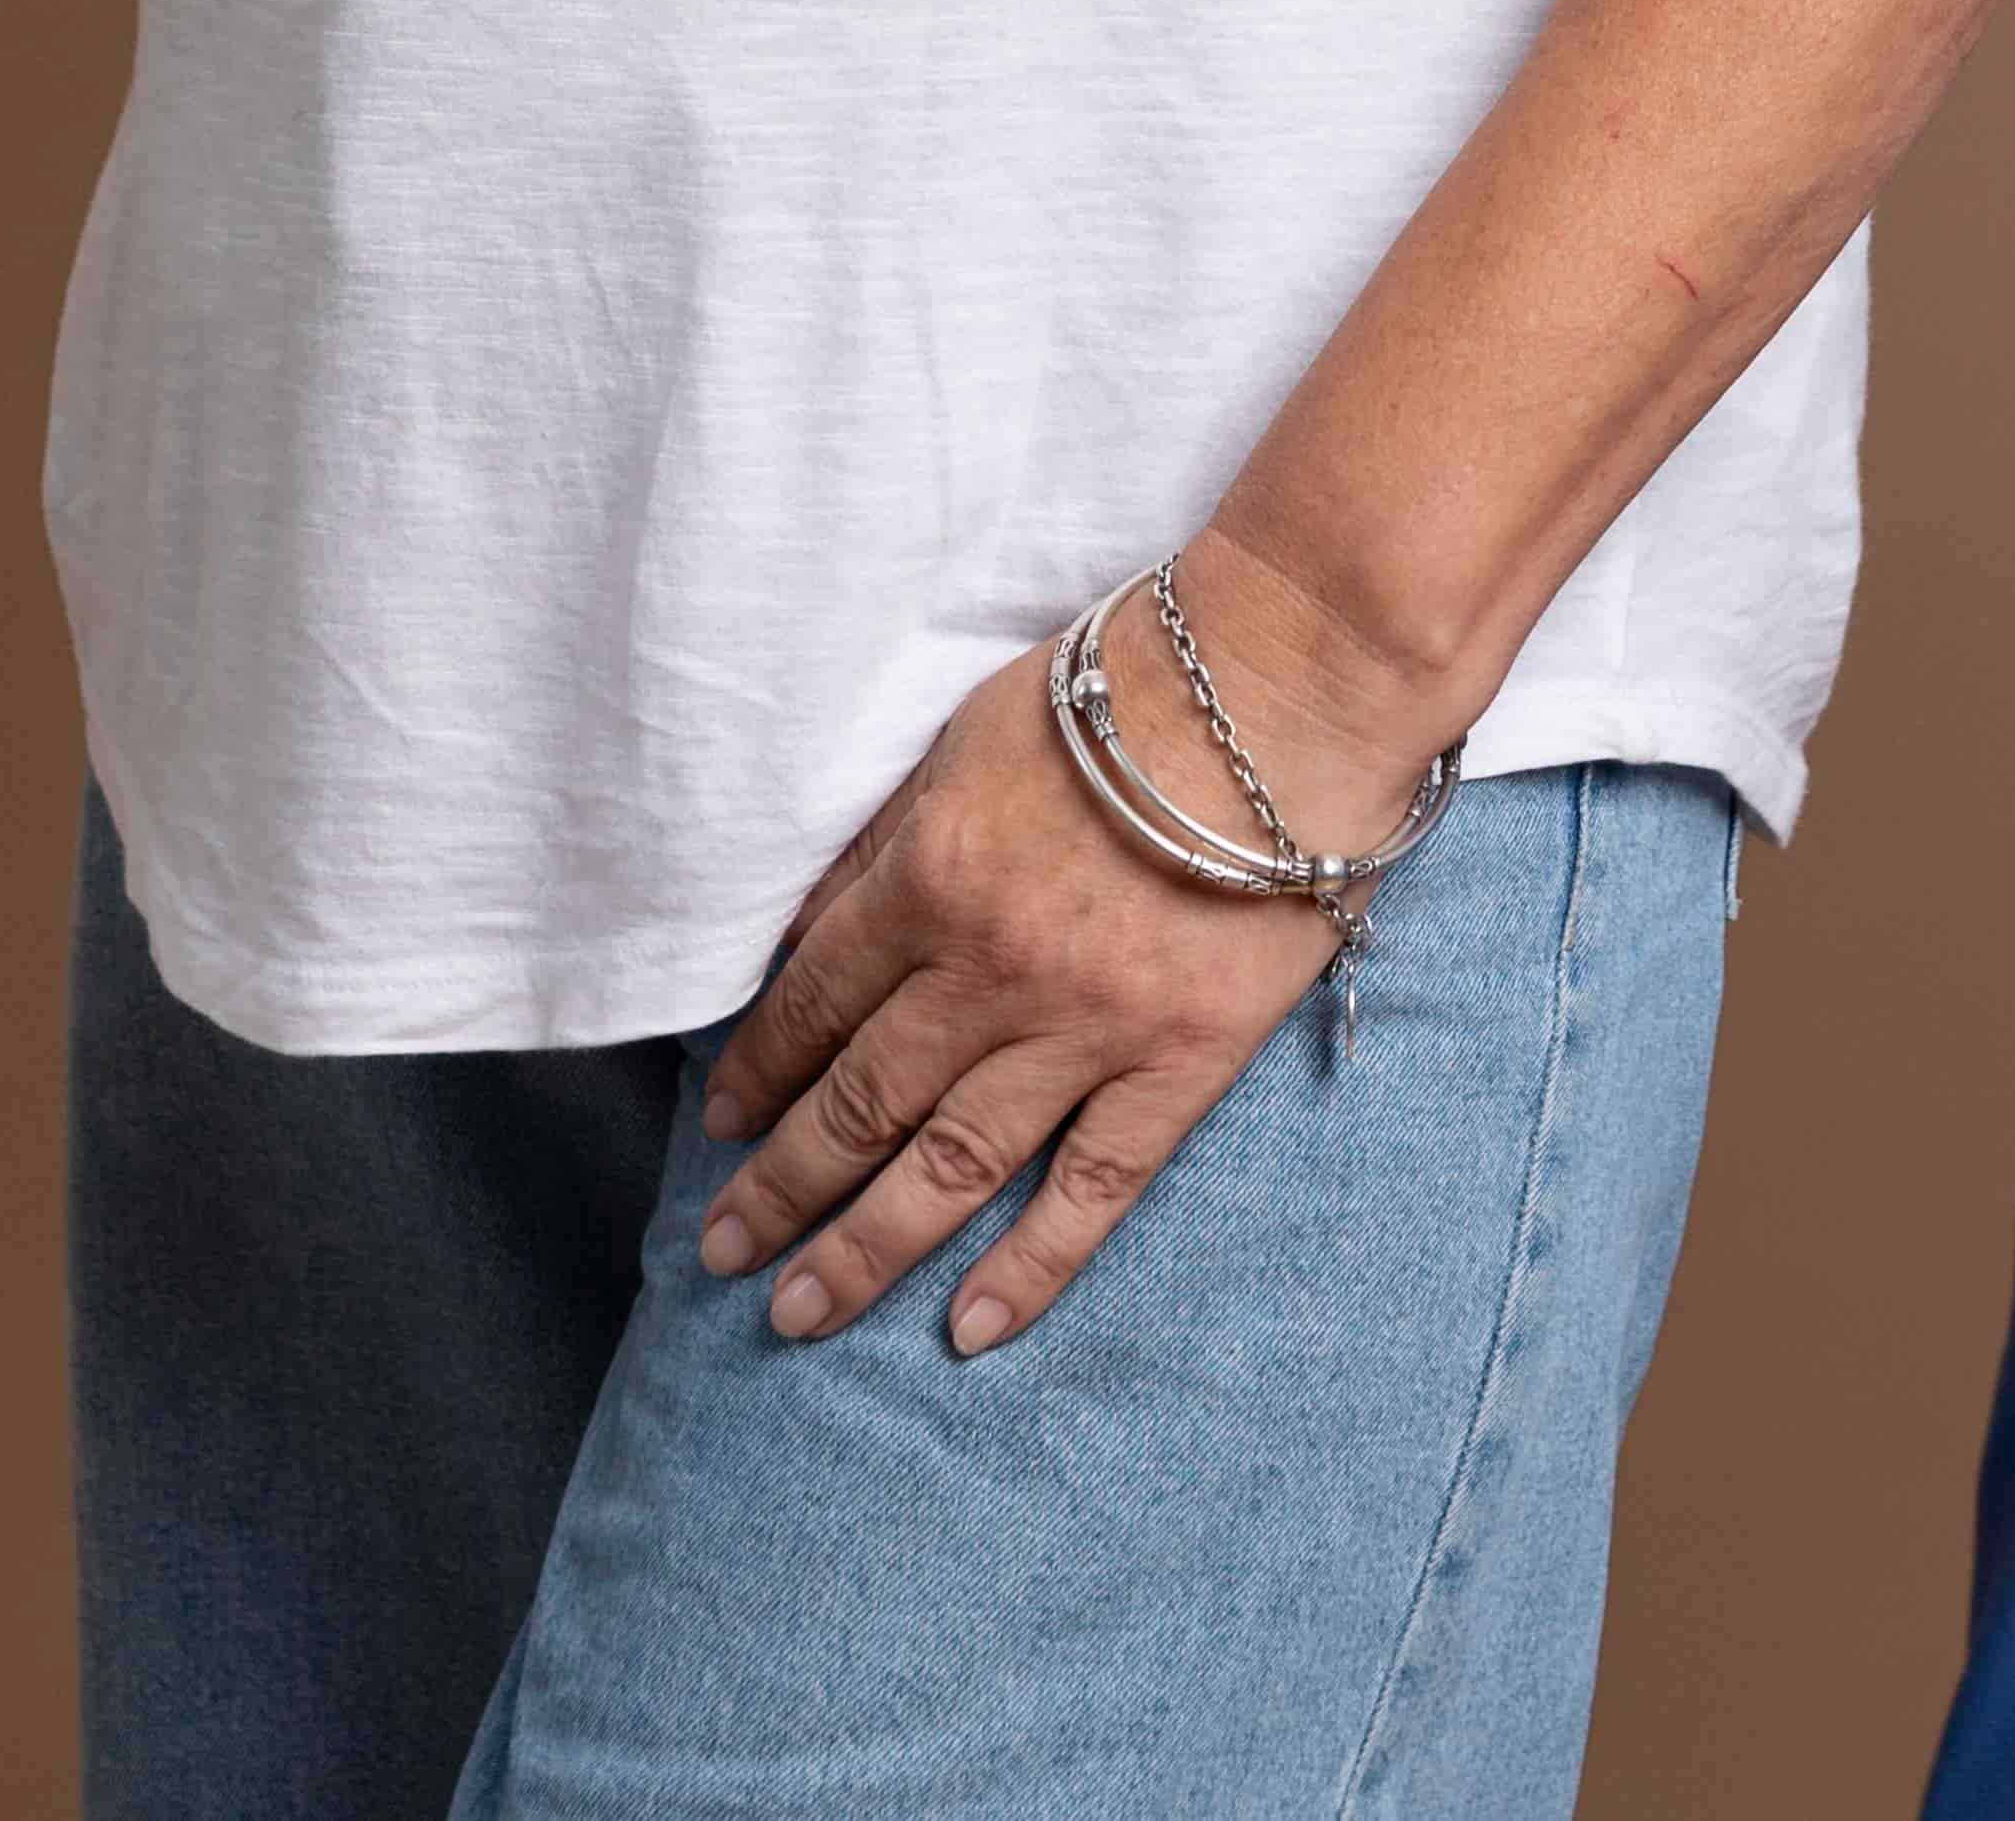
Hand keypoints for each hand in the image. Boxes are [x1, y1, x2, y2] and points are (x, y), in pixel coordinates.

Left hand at [696, 569, 1456, 1355]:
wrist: (1293, 685)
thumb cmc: (1130, 686)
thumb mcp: (973, 733)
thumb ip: (891, 838)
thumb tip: (808, 934)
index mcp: (931, 876)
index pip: (817, 1000)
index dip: (761, 1068)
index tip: (722, 1122)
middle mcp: (989, 969)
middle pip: (861, 1100)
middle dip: (781, 1184)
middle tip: (722, 1251)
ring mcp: (1085, 1027)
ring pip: (949, 1164)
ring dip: (864, 1247)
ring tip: (798, 1313)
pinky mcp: (1180, 1062)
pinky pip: (1093, 1185)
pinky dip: (1028, 1266)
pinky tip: (968, 1330)